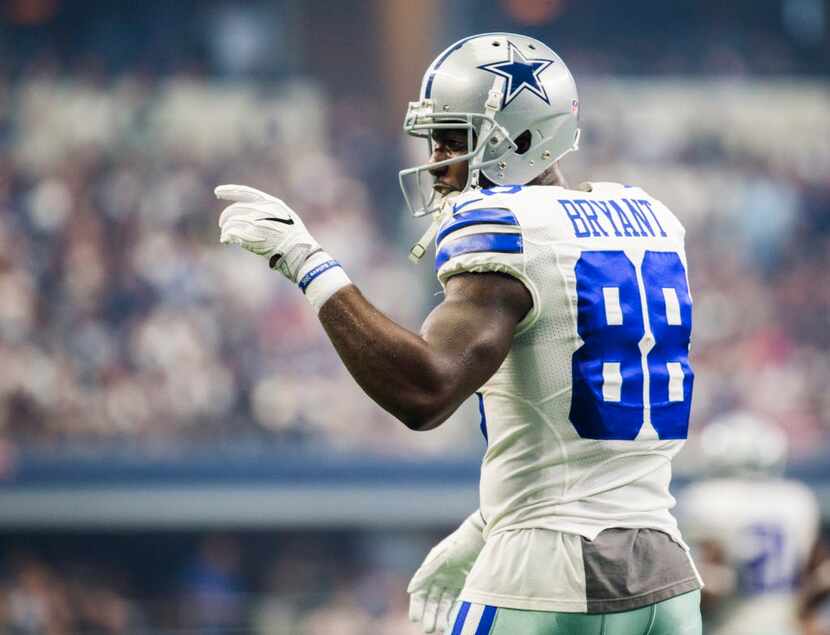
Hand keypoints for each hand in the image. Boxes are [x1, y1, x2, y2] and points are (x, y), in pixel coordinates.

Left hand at [216, 184, 320, 282]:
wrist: (299, 252)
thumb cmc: (295, 239)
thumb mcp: (287, 218)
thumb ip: (270, 213)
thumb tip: (250, 216)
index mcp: (272, 203)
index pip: (246, 192)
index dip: (230, 191)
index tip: (217, 191)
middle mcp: (263, 210)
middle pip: (235, 209)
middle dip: (226, 217)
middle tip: (222, 224)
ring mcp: (256, 222)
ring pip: (231, 222)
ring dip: (226, 229)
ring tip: (225, 236)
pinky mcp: (251, 235)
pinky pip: (232, 233)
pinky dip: (227, 236)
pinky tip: (226, 240)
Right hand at [407, 513, 484, 632]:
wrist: (483, 535)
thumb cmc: (460, 544)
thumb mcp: (442, 558)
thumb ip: (426, 573)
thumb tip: (410, 590)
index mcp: (430, 569)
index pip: (420, 592)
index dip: (417, 605)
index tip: (415, 618)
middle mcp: (440, 576)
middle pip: (431, 601)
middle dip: (429, 615)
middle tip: (429, 629)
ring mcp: (453, 581)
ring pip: (444, 603)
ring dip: (441, 616)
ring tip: (442, 629)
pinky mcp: (466, 584)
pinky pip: (457, 601)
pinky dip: (454, 612)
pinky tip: (453, 622)